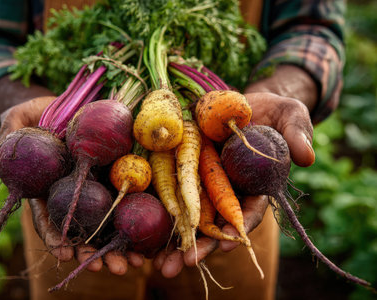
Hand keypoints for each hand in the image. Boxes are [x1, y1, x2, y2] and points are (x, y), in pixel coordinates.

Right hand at [0, 83, 143, 274]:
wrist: (64, 101)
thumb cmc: (35, 114)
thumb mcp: (17, 123)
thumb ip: (6, 146)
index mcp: (46, 188)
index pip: (48, 219)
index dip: (56, 238)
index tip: (66, 253)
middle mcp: (71, 194)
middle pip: (82, 229)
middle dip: (94, 252)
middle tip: (111, 268)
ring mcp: (94, 186)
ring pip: (107, 221)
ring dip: (120, 244)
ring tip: (134, 263)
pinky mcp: (114, 175)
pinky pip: (127, 197)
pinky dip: (137, 218)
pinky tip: (150, 236)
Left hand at [153, 65, 316, 277]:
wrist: (242, 103)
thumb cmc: (273, 112)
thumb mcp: (290, 116)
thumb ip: (298, 133)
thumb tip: (306, 157)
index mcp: (257, 184)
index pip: (252, 209)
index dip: (242, 224)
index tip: (230, 240)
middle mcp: (230, 189)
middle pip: (217, 222)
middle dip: (202, 245)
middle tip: (185, 263)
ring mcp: (206, 181)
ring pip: (191, 215)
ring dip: (177, 239)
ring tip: (160, 264)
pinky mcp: (186, 168)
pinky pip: (173, 191)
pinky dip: (162, 211)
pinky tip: (146, 232)